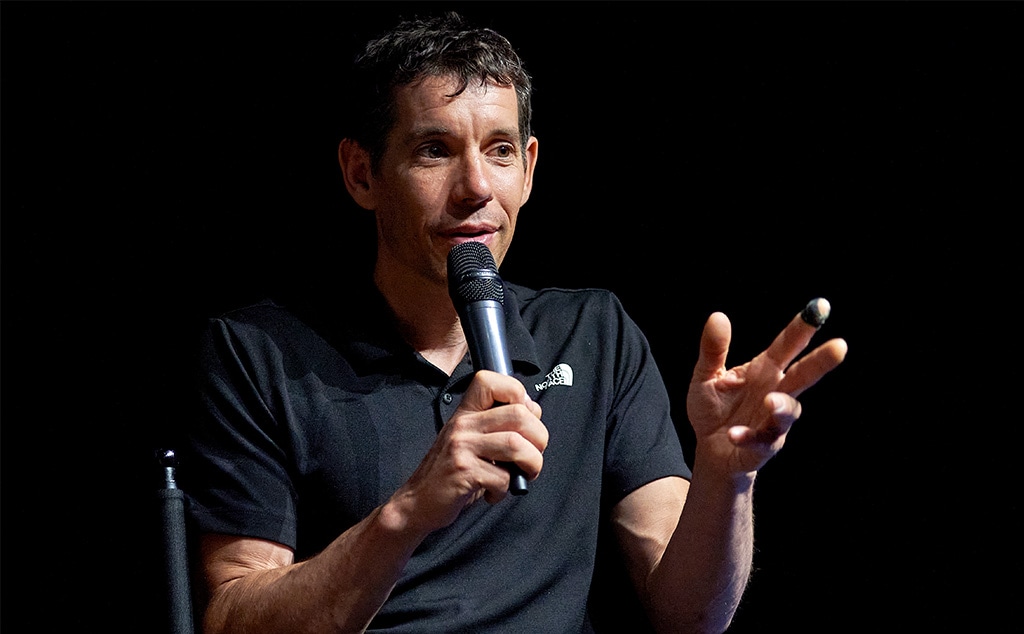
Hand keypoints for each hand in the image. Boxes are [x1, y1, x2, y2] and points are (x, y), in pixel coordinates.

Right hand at [388, 370, 546, 534]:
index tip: (523, 418)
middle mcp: (463, 424)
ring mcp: (461, 447)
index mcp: (466, 412)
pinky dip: (506, 490)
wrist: (418, 502)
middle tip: (532, 456)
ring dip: (531, 464)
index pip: (491, 381)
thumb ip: (499, 424)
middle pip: (519, 414)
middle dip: (539, 438)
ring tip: (522, 474)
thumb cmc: (452, 472)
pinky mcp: (463, 472)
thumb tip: (532, 410)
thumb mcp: (473, 441)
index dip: (517, 393)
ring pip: (516, 444)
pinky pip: (503, 477)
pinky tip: (495, 493)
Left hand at [686, 300, 847, 475]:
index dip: (802, 328)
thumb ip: (713, 350)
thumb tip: (718, 316)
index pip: (786, 346)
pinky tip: (734, 434)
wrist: (711, 450)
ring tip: (771, 401)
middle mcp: (774, 393)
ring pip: (787, 413)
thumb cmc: (714, 409)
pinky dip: (747, 437)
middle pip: (803, 376)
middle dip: (820, 362)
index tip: (820, 307)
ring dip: (782, 406)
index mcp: (764, 371)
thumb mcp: (705, 376)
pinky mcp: (761, 447)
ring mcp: (772, 422)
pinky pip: (759, 442)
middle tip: (840, 346)